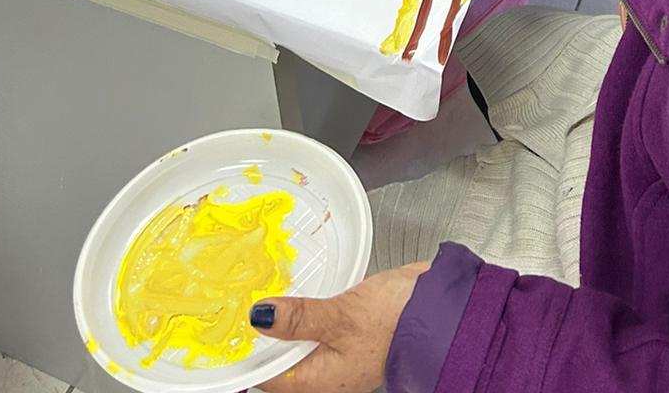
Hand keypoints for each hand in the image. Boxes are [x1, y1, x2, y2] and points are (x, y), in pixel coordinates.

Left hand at [255, 264, 426, 392]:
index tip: (225, 328)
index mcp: (319, 381)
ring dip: (283, 315)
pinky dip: (306, 305)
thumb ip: (298, 319)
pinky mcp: (352, 326)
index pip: (266, 376)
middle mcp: (327, 371)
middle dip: (262, 330)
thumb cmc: (398, 322)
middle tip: (239, 299)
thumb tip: (259, 318)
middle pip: (280, 357)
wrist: (442, 308)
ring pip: (298, 336)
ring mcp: (340, 349)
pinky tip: (298, 287)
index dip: (245, 353)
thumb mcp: (341, 316)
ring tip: (263, 288)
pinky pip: (318, 319)